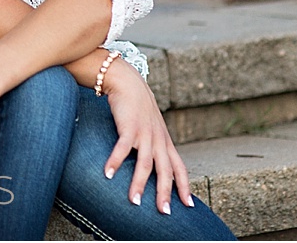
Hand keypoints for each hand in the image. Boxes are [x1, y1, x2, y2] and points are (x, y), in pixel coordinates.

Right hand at [101, 71, 193, 213]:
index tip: (189, 205)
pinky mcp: (129, 127)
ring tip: (135, 201)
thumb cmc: (139, 107)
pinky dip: (115, 162)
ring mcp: (145, 134)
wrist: (129, 83)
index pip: (180, 168)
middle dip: (165, 193)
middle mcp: (158, 140)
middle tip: (164, 212)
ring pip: (145, 164)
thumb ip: (154, 146)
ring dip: (139, 184)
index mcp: (165, 142)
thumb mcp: (152, 128)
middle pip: (165, 171)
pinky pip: (123, 148)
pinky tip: (107, 174)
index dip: (185, 187)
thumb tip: (151, 166)